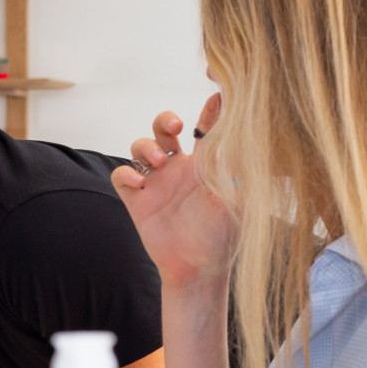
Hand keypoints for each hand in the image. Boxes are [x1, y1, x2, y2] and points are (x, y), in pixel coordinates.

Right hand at [111, 96, 235, 288]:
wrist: (199, 269)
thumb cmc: (223, 234)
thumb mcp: (232, 194)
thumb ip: (232, 161)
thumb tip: (245, 128)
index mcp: (204, 164)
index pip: (203, 128)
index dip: (207, 111)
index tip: (216, 97)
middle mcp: (178, 168)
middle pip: (164, 129)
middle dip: (165, 121)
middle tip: (175, 128)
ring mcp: (156, 183)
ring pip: (140, 147)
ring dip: (146, 147)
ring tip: (160, 163)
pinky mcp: (137, 200)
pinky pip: (121, 175)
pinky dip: (126, 173)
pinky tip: (140, 183)